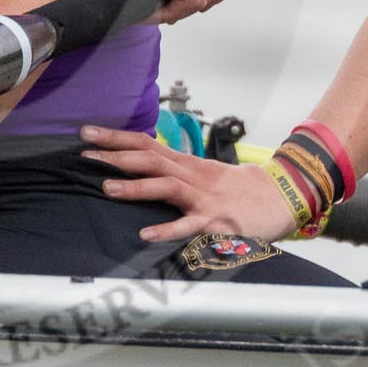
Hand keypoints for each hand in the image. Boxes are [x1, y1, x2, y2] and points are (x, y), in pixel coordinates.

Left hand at [81, 125, 294, 241]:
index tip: (87, 132)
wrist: (282, 198)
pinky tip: (146, 234)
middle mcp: (192, 176)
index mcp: (187, 164)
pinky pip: (189, 227)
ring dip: (136, 188)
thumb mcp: (203, 172)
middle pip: (151, 159)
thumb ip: (174, 168)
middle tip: (85, 155)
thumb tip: (140, 161)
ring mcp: (204, 199)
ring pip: (167, 187)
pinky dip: (167, 230)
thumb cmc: (238, 189)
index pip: (147, 143)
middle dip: (116, 156)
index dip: (116, 137)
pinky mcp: (217, 222)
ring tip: (107, 189)